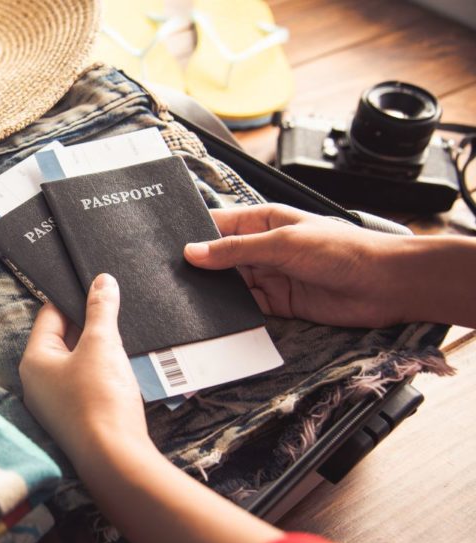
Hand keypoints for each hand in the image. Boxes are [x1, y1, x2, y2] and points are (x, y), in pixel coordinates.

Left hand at [19, 273, 152, 460]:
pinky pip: (84, 383)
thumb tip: (102, 281)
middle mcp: (37, 383)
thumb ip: (101, 309)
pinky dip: (100, 371)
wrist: (115, 457)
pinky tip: (119, 367)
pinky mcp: (74, 418)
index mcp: (33, 361)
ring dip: (97, 349)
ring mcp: (54, 403)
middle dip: (88, 324)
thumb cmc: (100, 399)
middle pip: (61, 339)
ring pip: (75, 362)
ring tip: (121, 336)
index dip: (73, 298)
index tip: (94, 285)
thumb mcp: (102, 344)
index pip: (48, 316)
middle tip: (113, 308)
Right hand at [184, 204, 413, 327]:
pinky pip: (245, 307)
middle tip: (165, 277)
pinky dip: (229, 311)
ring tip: (181, 298)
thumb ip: (236, 250)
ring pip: (229, 284)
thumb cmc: (343, 250)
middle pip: (220, 257)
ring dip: (211, 291)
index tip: (163, 246)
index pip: (218, 225)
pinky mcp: (278, 304)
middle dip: (197, 267)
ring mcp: (270, 276)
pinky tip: (210, 316)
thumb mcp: (282, 243)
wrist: (386, 285)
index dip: (192, 234)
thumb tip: (193, 253)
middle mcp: (263, 247)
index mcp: (263, 220)